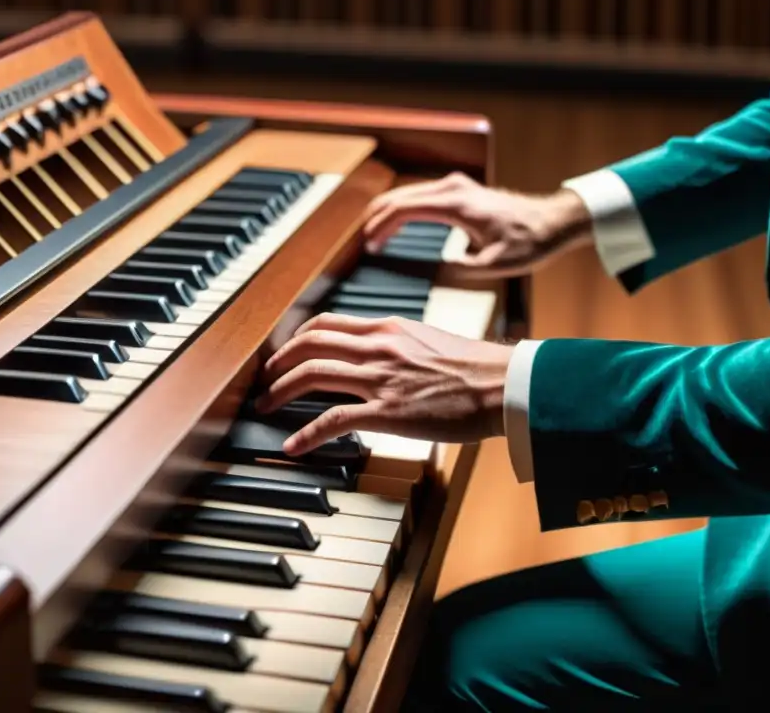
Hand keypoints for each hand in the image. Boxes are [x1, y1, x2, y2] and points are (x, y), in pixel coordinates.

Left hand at [256, 313, 513, 455]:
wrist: (504, 384)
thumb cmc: (477, 368)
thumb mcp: (431, 340)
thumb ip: (400, 345)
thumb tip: (383, 357)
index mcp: (389, 328)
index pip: (328, 323)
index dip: (297, 337)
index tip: (286, 351)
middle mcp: (378, 346)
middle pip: (309, 343)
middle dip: (278, 361)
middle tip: (264, 378)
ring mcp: (380, 378)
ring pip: (312, 375)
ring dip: (279, 391)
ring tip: (264, 406)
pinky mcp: (387, 412)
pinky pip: (332, 420)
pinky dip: (305, 433)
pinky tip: (292, 446)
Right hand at [364, 172, 592, 277]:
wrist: (552, 221)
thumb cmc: (529, 242)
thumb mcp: (497, 265)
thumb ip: (464, 267)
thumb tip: (439, 268)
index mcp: (456, 204)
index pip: (404, 209)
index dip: (382, 228)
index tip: (371, 247)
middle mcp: (452, 187)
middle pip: (399, 196)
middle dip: (377, 219)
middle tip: (364, 244)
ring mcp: (455, 185)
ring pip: (407, 193)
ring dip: (387, 213)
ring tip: (375, 237)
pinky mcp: (459, 188)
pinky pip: (419, 195)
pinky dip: (402, 209)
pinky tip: (396, 225)